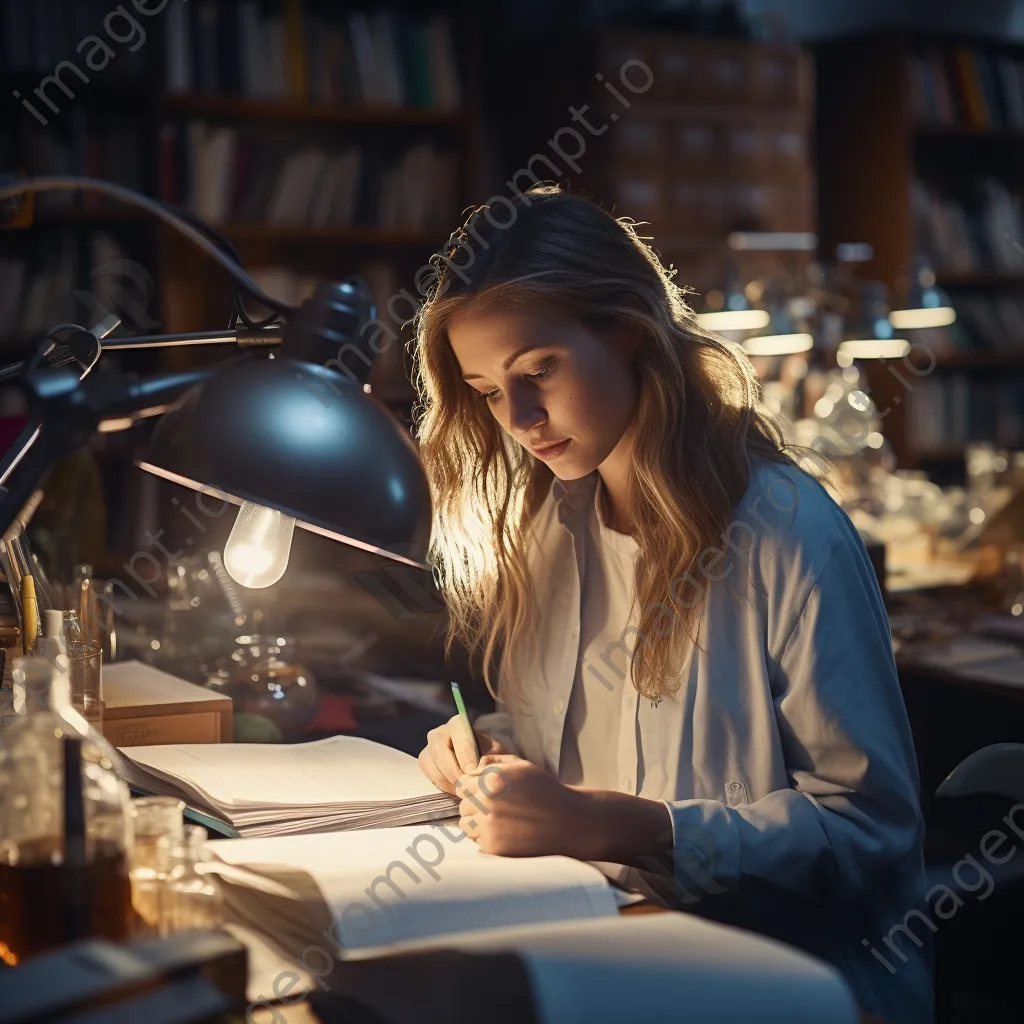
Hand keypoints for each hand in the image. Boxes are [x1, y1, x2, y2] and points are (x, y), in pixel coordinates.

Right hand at [418, 715, 513, 795]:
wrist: (483, 766)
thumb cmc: (491, 758)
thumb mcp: (497, 755)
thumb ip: (491, 758)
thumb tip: (479, 767)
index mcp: (459, 724)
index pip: (459, 738)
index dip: (465, 756)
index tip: (472, 772)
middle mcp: (440, 732)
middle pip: (439, 751)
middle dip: (453, 771)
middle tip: (466, 786)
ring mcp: (429, 747)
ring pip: (430, 764)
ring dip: (447, 781)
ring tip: (463, 790)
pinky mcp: (425, 762)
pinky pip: (428, 775)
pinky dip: (442, 785)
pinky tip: (455, 790)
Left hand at [455, 754, 596, 857]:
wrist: (568, 821)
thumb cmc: (545, 791)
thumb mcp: (522, 767)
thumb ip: (494, 763)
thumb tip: (472, 768)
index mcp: (493, 780)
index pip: (462, 784)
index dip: (472, 787)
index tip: (484, 792)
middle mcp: (488, 802)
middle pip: (463, 805)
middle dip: (475, 805)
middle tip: (495, 808)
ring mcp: (490, 826)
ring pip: (466, 824)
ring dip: (477, 823)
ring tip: (498, 821)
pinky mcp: (494, 847)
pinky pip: (477, 841)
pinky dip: (487, 838)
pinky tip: (506, 833)